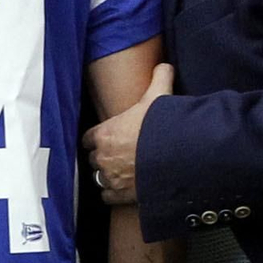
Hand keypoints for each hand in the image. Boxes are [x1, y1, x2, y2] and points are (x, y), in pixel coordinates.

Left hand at [83, 64, 172, 205]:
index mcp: (104, 134)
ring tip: (120, 174)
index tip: (106, 139)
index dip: (97, 139)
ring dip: (107, 176)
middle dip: (102, 157)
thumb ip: (159, 78)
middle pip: (93, 159)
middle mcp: (102, 157)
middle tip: (117, 155)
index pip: (88, 138)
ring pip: (98, 179)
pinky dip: (112, 194)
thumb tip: (165, 65)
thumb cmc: (160, 127)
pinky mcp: (119, 195)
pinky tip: (122, 190)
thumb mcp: (158, 97)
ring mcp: (110, 178)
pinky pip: (107, 197)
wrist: (174, 158)